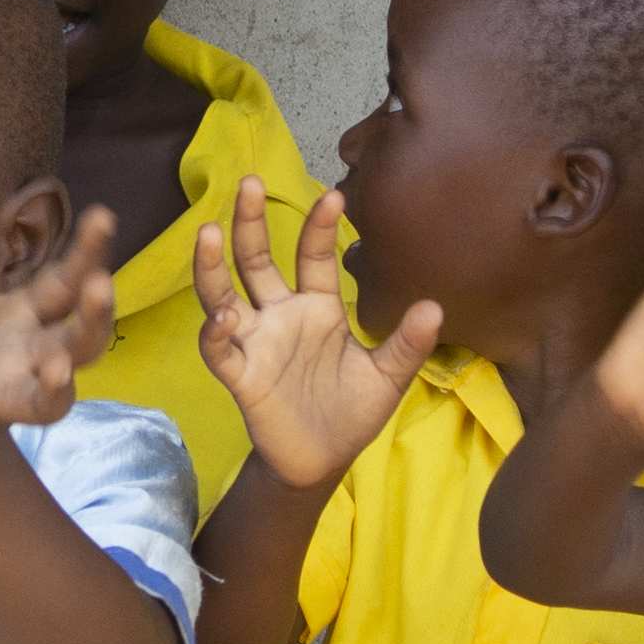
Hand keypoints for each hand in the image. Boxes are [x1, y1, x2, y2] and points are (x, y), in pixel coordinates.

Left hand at [0, 174, 118, 468]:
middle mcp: (26, 361)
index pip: (67, 283)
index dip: (87, 253)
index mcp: (27, 319)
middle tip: (101, 287)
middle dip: (92, 318)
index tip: (104, 216)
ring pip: (44, 401)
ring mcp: (0, 401)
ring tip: (57, 372)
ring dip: (54, 388)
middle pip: (76, 343)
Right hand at [191, 181, 439, 489]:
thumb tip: (435, 307)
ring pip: (224, 294)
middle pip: (257, 259)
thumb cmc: (352, 412)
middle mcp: (280, 315)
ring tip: (209, 231)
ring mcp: (256, 342)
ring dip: (214, 265)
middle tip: (250, 182)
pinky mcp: (240, 375)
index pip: (313, 257)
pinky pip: (219, 349)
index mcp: (318, 308)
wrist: (323, 461)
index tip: (334, 194)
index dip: (319, 227)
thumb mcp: (388, 378)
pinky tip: (224, 317)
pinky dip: (215, 331)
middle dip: (251, 222)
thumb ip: (407, 345)